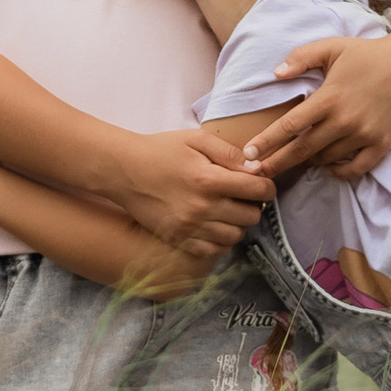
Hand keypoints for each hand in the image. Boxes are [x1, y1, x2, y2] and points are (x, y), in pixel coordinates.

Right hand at [111, 124, 270, 254]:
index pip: (258, 190)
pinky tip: (214, 226)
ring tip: (228, 210)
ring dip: (237, 224)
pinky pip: (213, 251)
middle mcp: (202, 208)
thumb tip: (257, 168)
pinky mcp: (178, 239)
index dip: (267, 186)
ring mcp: (190, 227)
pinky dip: (220, 241)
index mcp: (210, 180)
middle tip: (242, 196)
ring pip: (235, 236)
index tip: (262, 184)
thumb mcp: (196, 140)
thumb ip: (229, 153)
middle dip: (253, 205)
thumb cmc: (160, 150)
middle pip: (251, 216)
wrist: (123, 170)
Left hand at [246, 30, 390, 181]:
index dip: (267, 142)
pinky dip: (339, 171)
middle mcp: (344, 120)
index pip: (290, 126)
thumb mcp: (332, 47)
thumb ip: (301, 57)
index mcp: (329, 97)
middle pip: (303, 150)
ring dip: (308, 161)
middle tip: (257, 173)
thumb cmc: (368, 54)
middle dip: (277, 163)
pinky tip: (328, 166)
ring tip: (295, 159)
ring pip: (327, 159)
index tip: (249, 154)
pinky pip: (355, 169)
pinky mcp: (381, 145)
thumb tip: (276, 73)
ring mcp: (364, 135)